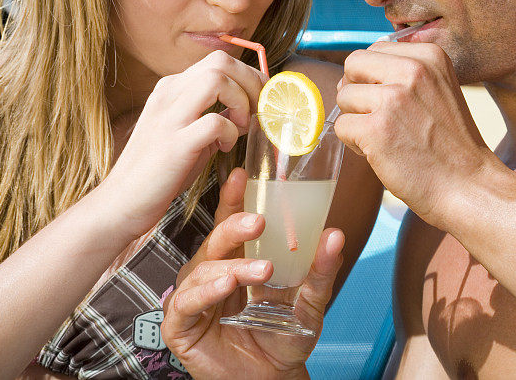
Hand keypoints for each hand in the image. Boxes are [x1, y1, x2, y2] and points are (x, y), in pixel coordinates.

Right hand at [102, 50, 266, 240]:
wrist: (120, 202)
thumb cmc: (158, 171)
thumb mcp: (189, 134)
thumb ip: (215, 117)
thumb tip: (247, 110)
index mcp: (172, 89)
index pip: (219, 61)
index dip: (248, 76)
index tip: (260, 100)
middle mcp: (169, 95)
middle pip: (221, 62)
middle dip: (251, 83)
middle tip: (257, 111)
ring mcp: (170, 117)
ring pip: (217, 79)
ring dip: (241, 101)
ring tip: (240, 126)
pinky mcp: (174, 144)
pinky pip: (215, 121)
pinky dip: (230, 132)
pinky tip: (224, 147)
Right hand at [161, 168, 344, 379]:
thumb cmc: (283, 339)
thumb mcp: (309, 304)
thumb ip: (319, 272)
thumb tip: (334, 236)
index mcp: (236, 262)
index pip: (231, 225)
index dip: (233, 199)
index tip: (242, 175)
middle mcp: (211, 274)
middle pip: (216, 240)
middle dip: (235, 226)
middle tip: (260, 222)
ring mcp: (193, 298)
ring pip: (203, 269)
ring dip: (232, 266)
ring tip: (260, 270)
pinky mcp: (180, 326)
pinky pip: (186, 303)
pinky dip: (205, 292)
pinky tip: (225, 287)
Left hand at [335, 42, 499, 226]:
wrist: (469, 186)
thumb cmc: (449, 144)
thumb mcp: (438, 89)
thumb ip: (402, 73)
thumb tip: (350, 75)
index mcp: (429, 55)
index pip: (374, 50)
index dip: (374, 79)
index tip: (396, 104)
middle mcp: (412, 69)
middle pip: (353, 65)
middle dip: (358, 92)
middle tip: (380, 118)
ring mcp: (393, 99)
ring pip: (343, 96)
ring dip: (357, 120)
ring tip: (385, 138)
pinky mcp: (376, 129)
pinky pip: (342, 126)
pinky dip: (355, 144)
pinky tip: (381, 154)